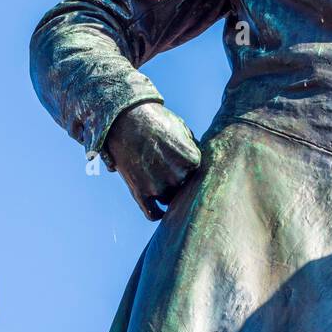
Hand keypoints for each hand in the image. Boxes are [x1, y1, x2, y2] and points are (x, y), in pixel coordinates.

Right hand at [104, 102, 201, 220]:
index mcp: (192, 161)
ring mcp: (157, 186)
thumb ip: (195, 151)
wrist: (125, 117)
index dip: (192, 169)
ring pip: (169, 199)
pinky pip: (153, 214)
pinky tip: (160, 210)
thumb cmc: (157, 121)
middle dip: (179, 180)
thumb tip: (206, 164)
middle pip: (185, 188)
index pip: (200, 174)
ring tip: (158, 177)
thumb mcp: (183, 131)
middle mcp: (176, 176)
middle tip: (169, 170)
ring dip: (166, 192)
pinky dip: (158, 214)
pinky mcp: (139, 191)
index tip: (184, 162)